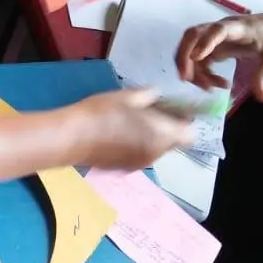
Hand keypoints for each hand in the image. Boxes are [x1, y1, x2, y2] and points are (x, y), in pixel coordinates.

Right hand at [66, 88, 195, 170]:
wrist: (73, 138)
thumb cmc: (102, 113)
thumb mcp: (126, 96)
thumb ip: (147, 95)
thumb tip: (157, 94)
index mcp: (162, 135)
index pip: (190, 134)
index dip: (185, 122)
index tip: (174, 111)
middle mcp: (156, 153)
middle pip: (171, 142)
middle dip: (165, 129)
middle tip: (149, 113)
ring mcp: (139, 163)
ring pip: (154, 149)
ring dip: (149, 137)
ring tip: (130, 123)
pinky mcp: (124, 168)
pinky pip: (138, 155)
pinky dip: (134, 146)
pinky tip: (116, 134)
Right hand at [176, 9, 262, 100]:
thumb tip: (260, 97)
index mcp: (241, 28)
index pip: (218, 30)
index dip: (205, 42)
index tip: (196, 58)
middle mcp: (222, 29)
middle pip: (192, 36)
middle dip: (184, 57)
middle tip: (186, 79)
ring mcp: (217, 37)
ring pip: (191, 48)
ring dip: (192, 69)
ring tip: (209, 88)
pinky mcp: (216, 45)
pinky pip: (199, 58)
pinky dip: (200, 72)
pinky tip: (215, 83)